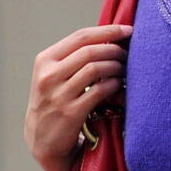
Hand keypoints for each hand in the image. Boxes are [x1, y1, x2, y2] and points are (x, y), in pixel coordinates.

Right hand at [24, 24, 131, 170]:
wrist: (42, 141)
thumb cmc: (54, 102)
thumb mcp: (54, 76)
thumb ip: (74, 58)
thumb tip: (111, 38)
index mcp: (45, 60)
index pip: (80, 36)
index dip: (108, 30)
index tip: (128, 29)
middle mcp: (48, 75)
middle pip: (89, 51)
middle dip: (114, 49)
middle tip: (128, 53)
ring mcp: (58, 95)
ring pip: (94, 68)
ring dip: (115, 66)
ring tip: (124, 69)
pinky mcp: (70, 113)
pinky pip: (98, 91)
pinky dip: (113, 85)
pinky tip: (118, 84)